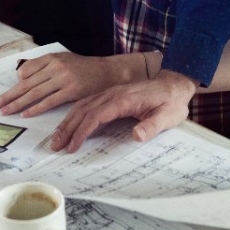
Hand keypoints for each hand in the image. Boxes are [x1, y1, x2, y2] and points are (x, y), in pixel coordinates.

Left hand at [0, 53, 136, 116]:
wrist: (109, 72)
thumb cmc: (85, 69)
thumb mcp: (64, 61)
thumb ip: (45, 68)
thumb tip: (24, 79)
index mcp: (51, 58)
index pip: (25, 72)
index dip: (14, 86)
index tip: (3, 96)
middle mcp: (55, 66)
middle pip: (26, 83)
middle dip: (9, 96)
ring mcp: (63, 78)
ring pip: (34, 93)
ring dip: (17, 103)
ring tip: (5, 111)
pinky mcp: (71, 90)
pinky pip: (49, 100)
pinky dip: (36, 108)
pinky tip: (26, 114)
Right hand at [46, 68, 198, 152]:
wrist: (175, 83)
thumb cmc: (171, 101)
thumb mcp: (168, 116)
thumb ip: (152, 126)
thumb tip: (136, 135)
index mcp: (124, 99)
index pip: (97, 115)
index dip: (83, 131)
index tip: (72, 146)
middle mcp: (113, 94)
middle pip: (84, 110)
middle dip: (68, 128)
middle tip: (55, 145)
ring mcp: (111, 93)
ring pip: (83, 106)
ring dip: (68, 121)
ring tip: (57, 138)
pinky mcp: (111, 95)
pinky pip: (88, 103)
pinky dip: (75, 114)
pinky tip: (70, 124)